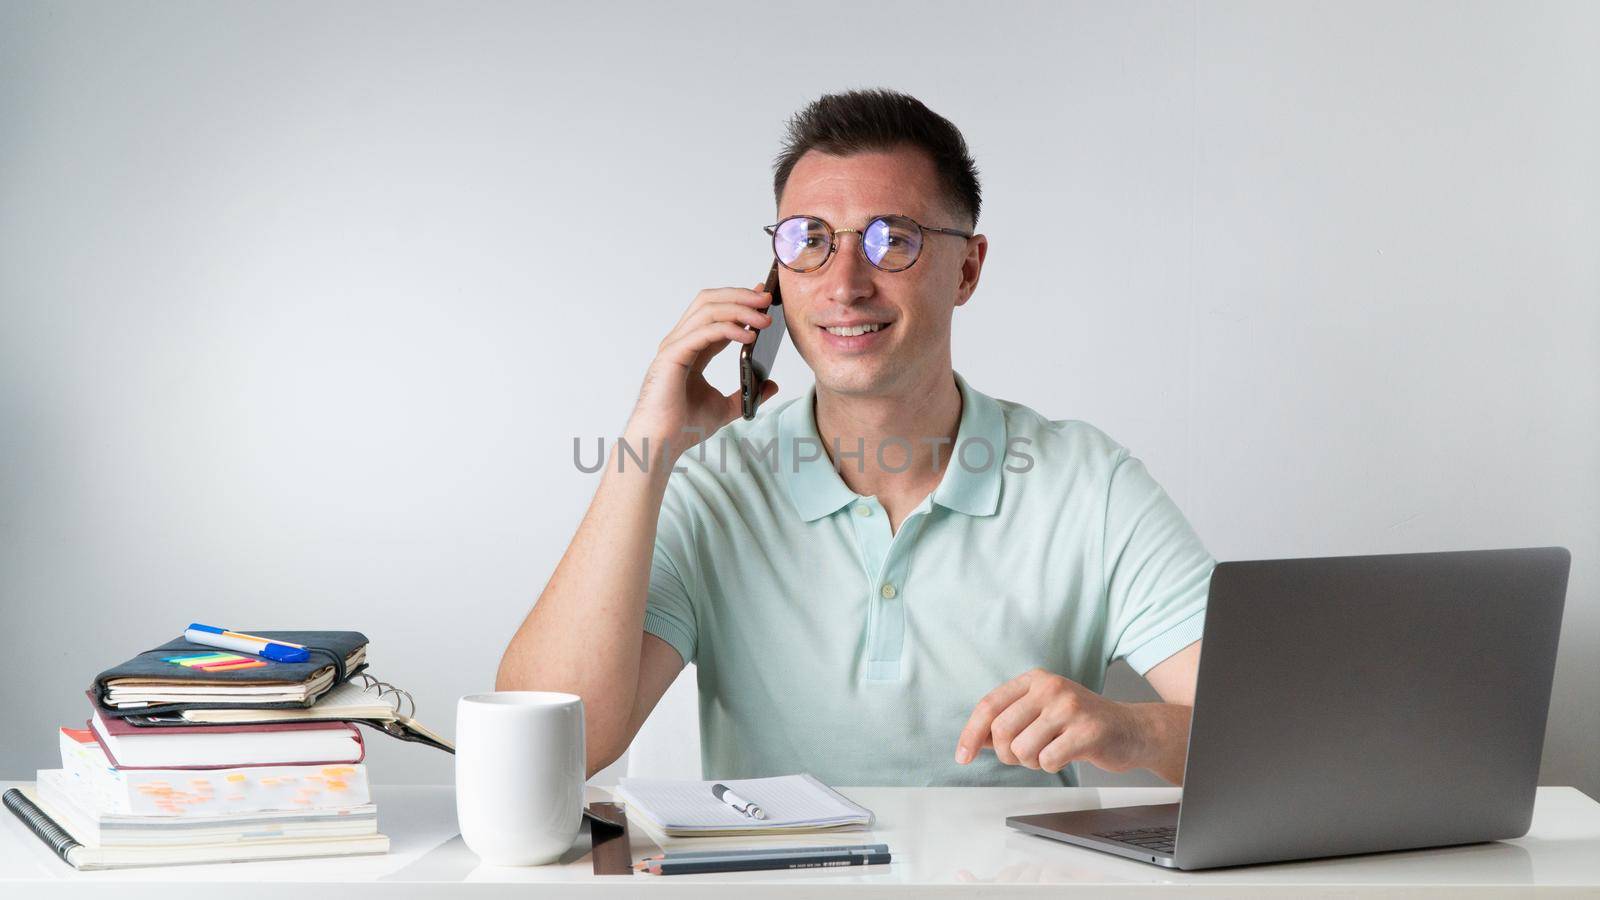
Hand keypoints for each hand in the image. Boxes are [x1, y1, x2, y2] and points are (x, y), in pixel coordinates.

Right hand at [627, 282, 779, 459]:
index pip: (716, 315)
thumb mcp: (726, 407)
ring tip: (764, 317)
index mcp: (690, 349)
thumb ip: (747, 393)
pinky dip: (729, 329)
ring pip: (707, 311)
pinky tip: (749, 336)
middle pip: (709, 302)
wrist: (661, 444)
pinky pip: (704, 332)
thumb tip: (772, 384)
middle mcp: (680, 341)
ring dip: (739, 308)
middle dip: (739, 295)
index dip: (740, 302)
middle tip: (766, 297)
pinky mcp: (672, 356)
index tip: (764, 298)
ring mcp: (674, 346)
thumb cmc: (683, 427)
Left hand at [955, 668, 1141, 773]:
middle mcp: (1050, 687)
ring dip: (1031, 762)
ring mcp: (1070, 707)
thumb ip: (1007, 722)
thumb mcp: (1041, 712)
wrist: (1131, 730)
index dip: (971, 734)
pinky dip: (1051, 767)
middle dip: (1007, 754)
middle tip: (1024, 756)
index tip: (963, 756)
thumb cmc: (1080, 723)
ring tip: (1049, 753)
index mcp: (1034, 679)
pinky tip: (1065, 756)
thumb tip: (973, 740)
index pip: (989, 706)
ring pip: (1023, 749)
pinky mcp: (1087, 731)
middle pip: (1002, 731)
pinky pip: (1048, 760)